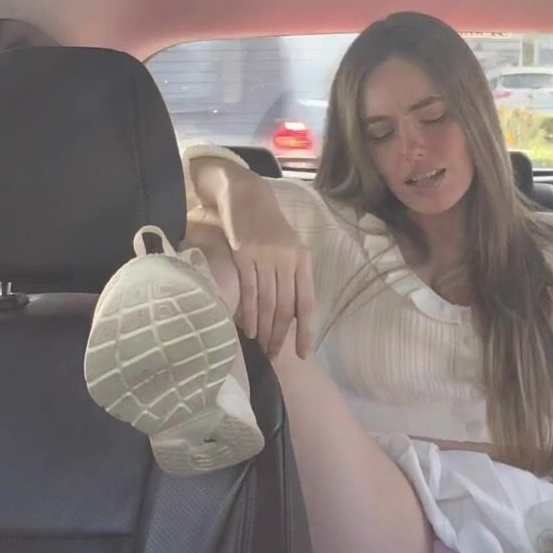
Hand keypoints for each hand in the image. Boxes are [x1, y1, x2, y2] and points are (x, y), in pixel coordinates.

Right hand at [209, 168, 314, 357]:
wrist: (246, 196)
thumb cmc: (268, 226)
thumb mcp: (289, 247)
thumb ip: (293, 276)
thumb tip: (294, 313)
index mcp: (303, 260)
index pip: (307, 302)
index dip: (305, 330)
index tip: (302, 353)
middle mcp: (287, 260)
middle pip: (286, 307)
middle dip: (280, 335)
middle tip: (274, 355)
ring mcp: (266, 257)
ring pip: (268, 303)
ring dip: (264, 330)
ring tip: (260, 347)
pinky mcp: (244, 255)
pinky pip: (249, 292)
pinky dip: (249, 314)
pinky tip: (247, 329)